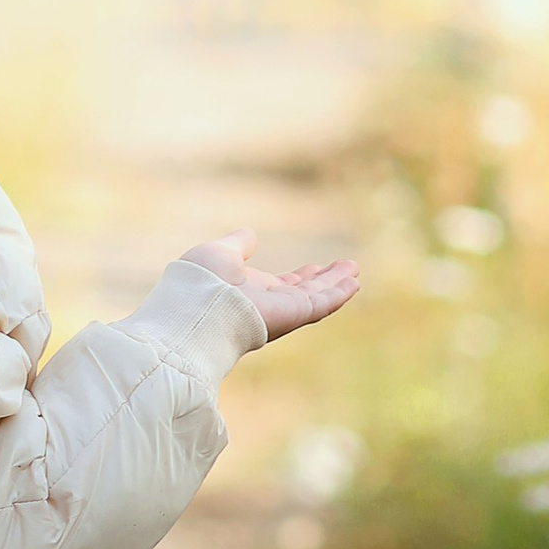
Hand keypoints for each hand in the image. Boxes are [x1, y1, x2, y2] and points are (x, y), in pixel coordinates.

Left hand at [184, 230, 360, 343]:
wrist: (194, 309)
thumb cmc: (199, 282)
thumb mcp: (219, 254)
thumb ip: (238, 245)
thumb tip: (249, 234)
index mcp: (249, 291)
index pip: (281, 285)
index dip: (300, 276)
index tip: (314, 266)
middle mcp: (267, 304)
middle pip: (303, 292)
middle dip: (324, 281)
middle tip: (345, 268)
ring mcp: (281, 311)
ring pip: (315, 297)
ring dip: (336, 284)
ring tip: (355, 271)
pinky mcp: (292, 314)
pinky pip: (320, 304)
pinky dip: (338, 294)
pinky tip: (353, 283)